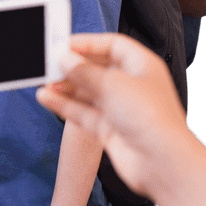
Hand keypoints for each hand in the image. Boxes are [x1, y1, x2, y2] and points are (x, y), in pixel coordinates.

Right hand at [36, 34, 186, 196]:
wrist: (162, 162)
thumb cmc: (148, 116)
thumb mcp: (112, 84)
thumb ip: (84, 70)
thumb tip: (66, 59)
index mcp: (142, 66)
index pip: (112, 45)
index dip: (88, 43)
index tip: (63, 44)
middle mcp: (132, 85)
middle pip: (97, 68)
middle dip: (73, 66)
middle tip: (49, 64)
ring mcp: (120, 108)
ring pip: (88, 92)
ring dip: (66, 87)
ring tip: (44, 83)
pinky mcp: (110, 128)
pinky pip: (83, 112)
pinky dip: (65, 105)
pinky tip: (46, 98)